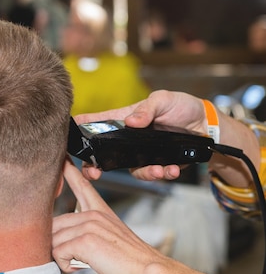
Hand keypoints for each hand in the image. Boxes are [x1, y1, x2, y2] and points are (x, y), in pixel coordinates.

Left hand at [53, 158, 240, 273]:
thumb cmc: (131, 264)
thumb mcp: (110, 240)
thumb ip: (88, 233)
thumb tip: (63, 239)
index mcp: (100, 212)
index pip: (81, 184)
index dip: (69, 171)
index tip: (62, 158)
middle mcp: (93, 214)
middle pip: (54, 223)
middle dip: (57, 243)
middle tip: (74, 257)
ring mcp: (89, 225)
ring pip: (53, 239)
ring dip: (62, 257)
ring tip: (82, 263)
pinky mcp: (85, 240)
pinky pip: (58, 252)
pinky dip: (64, 265)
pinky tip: (80, 267)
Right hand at [74, 90, 206, 181]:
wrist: (206, 127)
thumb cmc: (181, 106)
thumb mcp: (163, 100)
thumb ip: (146, 109)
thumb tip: (132, 121)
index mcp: (124, 119)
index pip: (95, 123)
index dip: (78, 129)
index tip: (65, 139)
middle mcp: (127, 139)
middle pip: (102, 155)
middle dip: (93, 167)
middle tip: (94, 173)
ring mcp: (141, 154)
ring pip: (130, 170)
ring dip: (144, 172)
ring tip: (159, 170)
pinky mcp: (157, 164)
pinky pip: (153, 174)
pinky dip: (163, 174)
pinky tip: (173, 169)